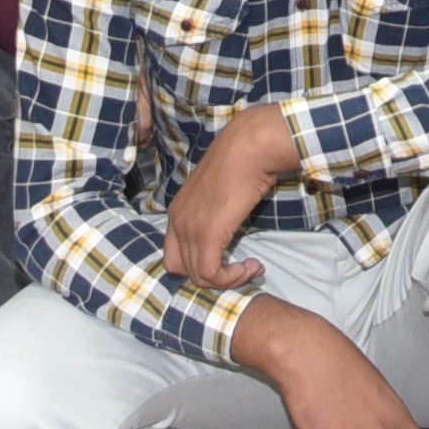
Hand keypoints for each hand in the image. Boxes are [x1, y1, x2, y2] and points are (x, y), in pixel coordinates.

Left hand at [164, 103, 304, 287]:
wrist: (249, 148)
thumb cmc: (241, 163)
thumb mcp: (219, 193)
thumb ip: (215, 213)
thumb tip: (226, 228)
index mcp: (177, 212)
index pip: (176, 254)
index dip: (200, 264)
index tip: (230, 259)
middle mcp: (177, 222)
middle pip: (181, 269)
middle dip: (211, 276)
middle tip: (238, 269)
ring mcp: (189, 229)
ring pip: (198, 276)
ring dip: (228, 279)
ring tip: (251, 268)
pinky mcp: (206, 235)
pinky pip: (211, 274)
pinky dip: (232, 278)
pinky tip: (252, 266)